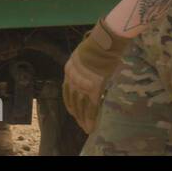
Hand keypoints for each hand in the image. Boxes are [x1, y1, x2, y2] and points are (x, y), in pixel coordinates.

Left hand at [62, 18, 130, 133]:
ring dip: (83, 119)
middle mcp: (73, 80)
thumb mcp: (83, 55)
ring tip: (86, 128)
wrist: (104, 42)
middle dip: (77, 115)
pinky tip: (92, 126)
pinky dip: (91, 117)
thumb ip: (83, 67)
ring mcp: (83, 85)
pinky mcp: (94, 89)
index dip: (71, 104)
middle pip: (73, 101)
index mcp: (69, 71)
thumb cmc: (98, 45)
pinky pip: (91, 106)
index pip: (67, 92)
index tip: (74, 113)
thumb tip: (88, 75)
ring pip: (81, 106)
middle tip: (81, 125)